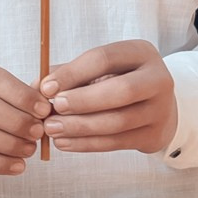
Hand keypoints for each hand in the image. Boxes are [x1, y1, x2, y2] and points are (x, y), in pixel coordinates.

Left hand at [41, 41, 179, 154]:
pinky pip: (117, 142)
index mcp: (140, 53)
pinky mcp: (154, 135)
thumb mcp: (99, 70)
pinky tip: (64, 142)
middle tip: (52, 108)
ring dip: (80, 127)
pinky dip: (87, 144)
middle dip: (82, 101)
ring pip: (118, 121)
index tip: (46, 87)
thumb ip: (69, 75)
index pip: (104, 59)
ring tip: (52, 129)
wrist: (158, 107)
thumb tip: (36, 87)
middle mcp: (157, 79)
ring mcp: (160, 110)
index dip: (72, 73)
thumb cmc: (118, 82)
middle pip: (121, 91)